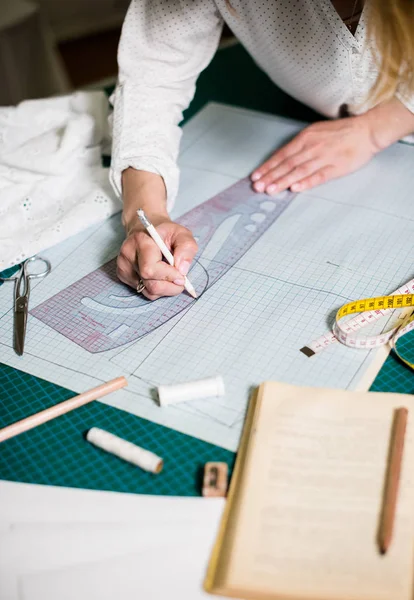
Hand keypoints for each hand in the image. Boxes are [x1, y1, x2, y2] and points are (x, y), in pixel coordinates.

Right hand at [117, 214, 197, 299]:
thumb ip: (186, 248)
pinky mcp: (123, 275)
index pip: (150, 269)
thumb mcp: (182, 234)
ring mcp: (123, 267)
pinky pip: (144, 292)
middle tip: (181, 280)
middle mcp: (127, 255)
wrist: (146, 230)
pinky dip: (157, 289)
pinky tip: (159, 276)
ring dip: (165, 289)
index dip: (169, 276)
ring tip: (170, 275)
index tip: (182, 276)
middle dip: (170, 286)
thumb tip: (182, 270)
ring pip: (148, 292)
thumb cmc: (165, 233)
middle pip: (150, 284)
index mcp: (140, 241)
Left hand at [250, 115, 378, 193]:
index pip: (281, 155)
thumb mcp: (315, 132)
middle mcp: (311, 148)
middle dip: (270, 176)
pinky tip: (295, 188)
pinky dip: (306, 182)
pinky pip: (318, 176)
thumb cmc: (340, 132)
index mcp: (305, 138)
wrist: (366, 131)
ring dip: (283, 181)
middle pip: (287, 164)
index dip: (268, 167)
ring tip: (271, 190)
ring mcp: (324, 158)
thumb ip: (300, 145)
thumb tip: (283, 158)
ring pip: (299, 171)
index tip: (256, 176)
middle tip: (257, 187)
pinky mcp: (336, 167)